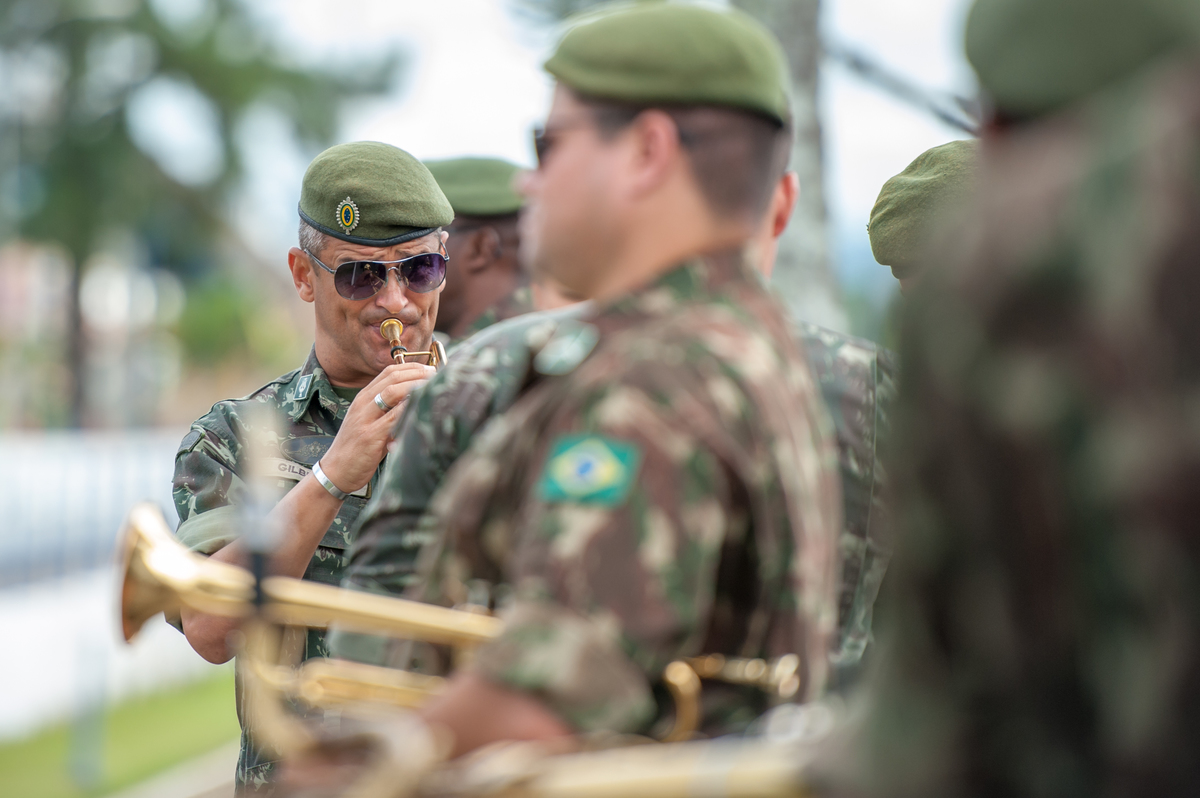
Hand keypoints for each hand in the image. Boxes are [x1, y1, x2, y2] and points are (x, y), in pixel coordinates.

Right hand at [320, 363, 434, 491]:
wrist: (336, 470)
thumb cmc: (358, 448)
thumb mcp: (371, 422)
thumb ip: (389, 410)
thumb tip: (416, 400)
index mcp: (363, 398)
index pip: (389, 372)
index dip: (412, 367)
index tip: (431, 369)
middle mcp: (363, 403)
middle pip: (393, 377)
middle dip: (419, 374)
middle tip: (438, 376)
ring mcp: (365, 418)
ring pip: (393, 392)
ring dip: (417, 387)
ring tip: (434, 388)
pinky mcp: (369, 436)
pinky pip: (393, 417)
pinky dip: (409, 410)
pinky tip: (423, 408)